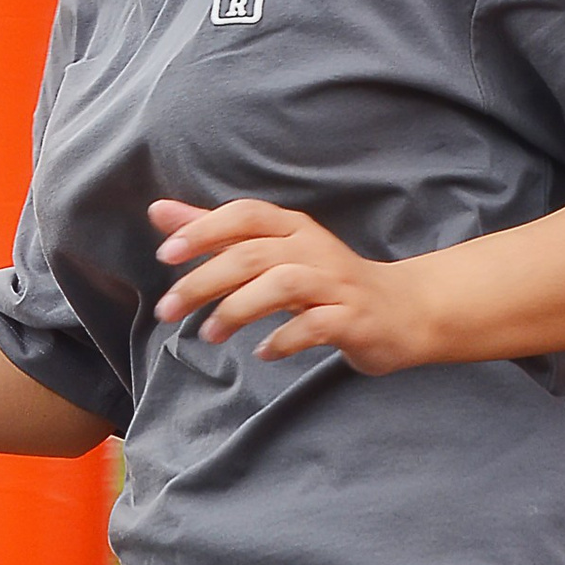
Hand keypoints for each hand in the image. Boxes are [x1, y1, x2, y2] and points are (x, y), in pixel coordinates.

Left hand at [151, 201, 431, 371]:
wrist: (405, 310)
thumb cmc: (328, 281)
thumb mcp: (273, 251)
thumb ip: (217, 232)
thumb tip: (159, 211)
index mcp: (293, 228)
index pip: (245, 215)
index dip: (204, 229)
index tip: (166, 254)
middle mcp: (314, 249)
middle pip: (253, 254)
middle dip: (204, 280)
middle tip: (167, 310)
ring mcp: (336, 284)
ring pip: (282, 285)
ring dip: (238, 310)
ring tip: (209, 334)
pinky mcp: (353, 319)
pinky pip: (315, 326)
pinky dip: (284, 340)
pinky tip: (263, 353)